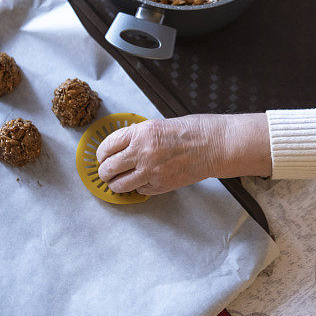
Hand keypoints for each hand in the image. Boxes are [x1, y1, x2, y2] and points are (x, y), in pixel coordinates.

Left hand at [96, 113, 271, 194]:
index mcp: (140, 132)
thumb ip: (139, 135)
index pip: (107, 146)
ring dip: (115, 185)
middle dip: (104, 172)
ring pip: (119, 185)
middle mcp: (141, 152)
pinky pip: (139, 190)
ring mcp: (150, 171)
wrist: (215, 145)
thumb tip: (122, 145)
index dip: (101, 154)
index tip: (101, 157)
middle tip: (105, 173)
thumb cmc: (192, 130)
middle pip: (108, 168)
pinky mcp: (160, 186)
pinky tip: (143, 182)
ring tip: (117, 183)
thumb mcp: (159, 124)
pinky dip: (138, 187)